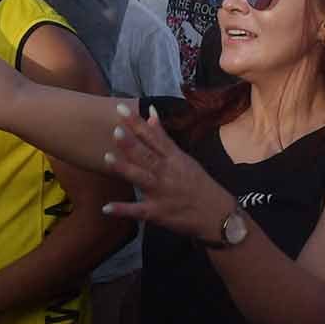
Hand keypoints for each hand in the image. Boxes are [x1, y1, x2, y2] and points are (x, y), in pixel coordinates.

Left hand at [99, 103, 236, 243]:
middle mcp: (167, 173)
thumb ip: (164, 138)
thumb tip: (150, 115)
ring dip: (124, 168)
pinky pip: (138, 211)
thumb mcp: (185, 158)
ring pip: (141, 178)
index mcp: (174, 158)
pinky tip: (106, 208)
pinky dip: (122, 210)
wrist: (218, 215)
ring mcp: (162, 193)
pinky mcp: (157, 213)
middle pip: (147, 155)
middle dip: (132, 144)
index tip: (121, 108)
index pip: (154, 137)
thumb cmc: (199, 184)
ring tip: (107, 158)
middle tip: (115, 130)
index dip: (138, 123)